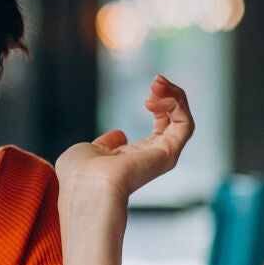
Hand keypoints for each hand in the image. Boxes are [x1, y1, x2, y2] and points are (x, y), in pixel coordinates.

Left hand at [55, 75, 193, 203]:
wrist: (85, 184)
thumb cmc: (78, 173)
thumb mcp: (88, 150)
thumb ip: (105, 143)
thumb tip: (119, 134)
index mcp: (135, 157)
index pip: (161, 127)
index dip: (159, 104)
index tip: (149, 88)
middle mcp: (152, 158)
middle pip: (176, 121)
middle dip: (170, 95)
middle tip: (157, 80)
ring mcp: (162, 157)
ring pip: (184, 121)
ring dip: (176, 96)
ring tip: (158, 83)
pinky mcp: (169, 154)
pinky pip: (185, 125)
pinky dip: (177, 106)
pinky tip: (158, 98)